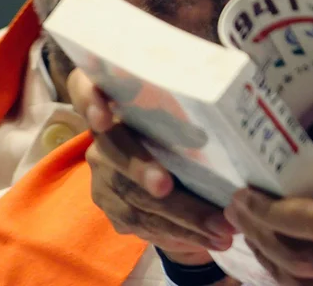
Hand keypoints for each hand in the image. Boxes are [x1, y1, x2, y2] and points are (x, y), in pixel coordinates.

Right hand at [68, 68, 236, 264]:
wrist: (169, 155)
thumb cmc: (187, 113)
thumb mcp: (186, 95)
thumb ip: (193, 82)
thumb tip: (225, 73)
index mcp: (114, 98)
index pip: (87, 88)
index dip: (90, 100)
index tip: (103, 115)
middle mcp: (102, 137)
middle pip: (117, 154)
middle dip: (143, 172)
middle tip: (165, 187)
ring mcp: (104, 177)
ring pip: (134, 199)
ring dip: (181, 217)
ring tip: (220, 228)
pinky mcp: (114, 207)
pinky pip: (143, 225)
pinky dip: (179, 234)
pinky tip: (209, 239)